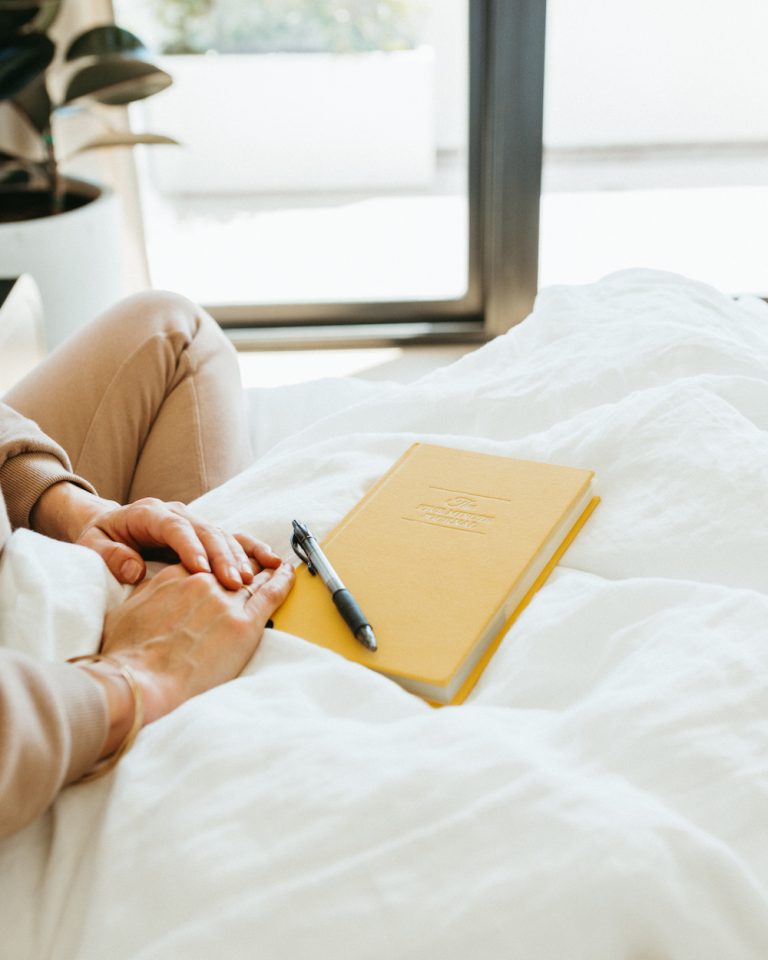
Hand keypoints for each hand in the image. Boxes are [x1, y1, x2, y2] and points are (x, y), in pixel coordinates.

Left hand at [76, 497, 279, 588]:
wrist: (111, 527)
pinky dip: (253, 550)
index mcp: (150, 513)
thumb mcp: (92, 545)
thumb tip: (133, 569)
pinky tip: (272, 563)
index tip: (201, 571)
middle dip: (222, 557)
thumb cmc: (101, 539)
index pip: (174, 527)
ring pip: (224, 535)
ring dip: (239, 558)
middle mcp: (178, 513)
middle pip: (206, 531)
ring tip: (251, 580)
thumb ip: (110, 556)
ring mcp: (196, 522)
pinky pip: (235, 539)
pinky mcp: (208, 535)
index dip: (190, 547)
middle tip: (234, 582)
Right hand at [86, 560, 294, 750]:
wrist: (140, 682)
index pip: (205, 563)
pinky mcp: (244, 625)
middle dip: (242, 565)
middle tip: (255, 563)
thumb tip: (150, 595)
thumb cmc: (126, 656)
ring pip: (254, 578)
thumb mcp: (126, 613)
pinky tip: (288, 573)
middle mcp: (203, 582)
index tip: (222, 567)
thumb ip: (145, 596)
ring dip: (266, 570)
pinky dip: (282, 581)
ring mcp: (225, 602)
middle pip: (231, 567)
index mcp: (175, 577)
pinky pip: (271, 594)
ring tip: (277, 564)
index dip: (216, 564)